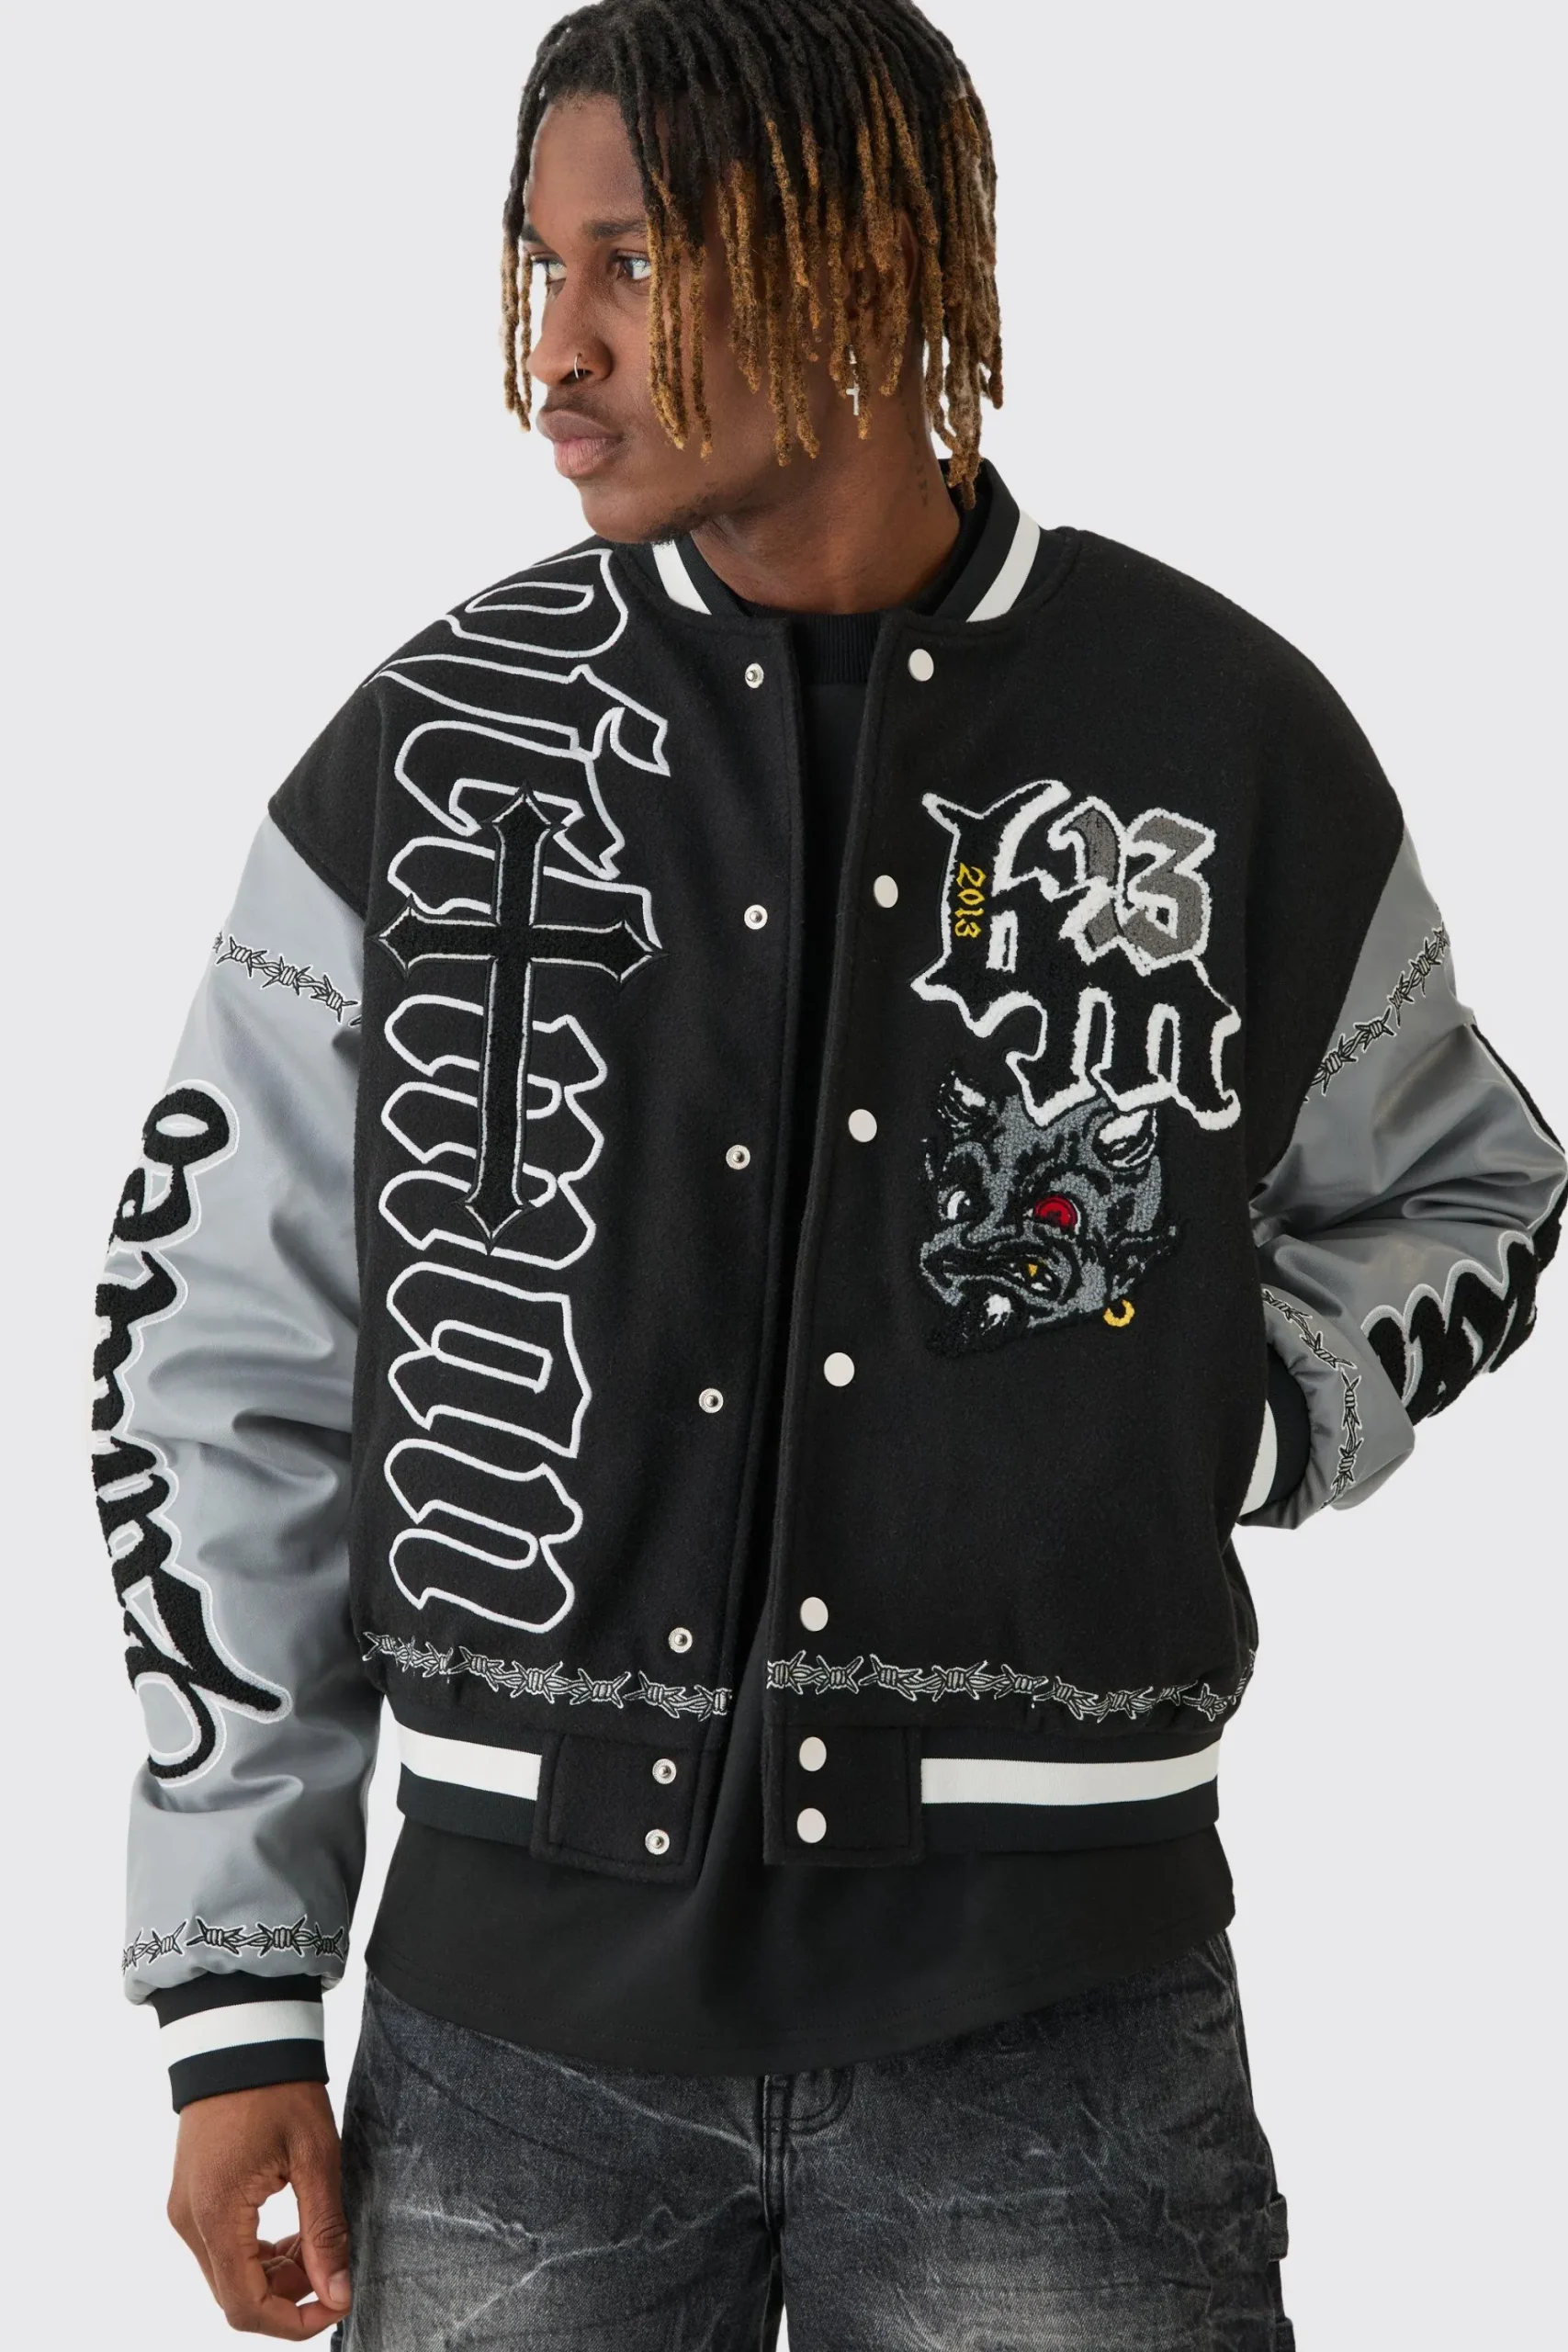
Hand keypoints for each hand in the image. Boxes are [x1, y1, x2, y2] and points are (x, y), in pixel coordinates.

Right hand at [168, 2081, 350, 2338]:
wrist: (239, 2034)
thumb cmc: (280, 2087)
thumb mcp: (315, 2156)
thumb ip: (325, 2230)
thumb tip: (338, 2294)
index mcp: (216, 2213)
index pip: (246, 2306)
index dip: (294, 2322)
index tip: (337, 2305)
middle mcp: (189, 2220)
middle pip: (235, 2295)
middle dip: (289, 2295)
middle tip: (333, 2265)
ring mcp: (184, 2208)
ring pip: (228, 2274)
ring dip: (274, 2275)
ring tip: (317, 2242)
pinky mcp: (190, 2195)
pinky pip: (221, 2248)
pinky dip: (257, 2253)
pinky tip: (292, 2231)